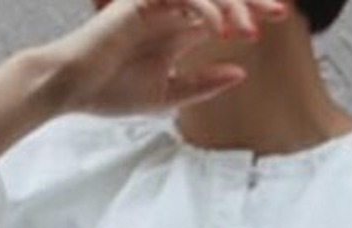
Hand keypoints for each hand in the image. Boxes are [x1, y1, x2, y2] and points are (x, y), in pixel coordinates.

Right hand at [41, 0, 291, 118]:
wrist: (73, 89)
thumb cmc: (111, 90)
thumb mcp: (168, 94)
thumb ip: (203, 85)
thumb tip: (240, 73)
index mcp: (178, 33)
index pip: (221, 15)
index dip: (249, 13)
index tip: (275, 22)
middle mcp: (171, 14)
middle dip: (251, 1)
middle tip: (278, 13)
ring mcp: (156, 6)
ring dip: (231, 8)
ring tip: (249, 30)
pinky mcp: (141, 3)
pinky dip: (204, 9)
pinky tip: (218, 28)